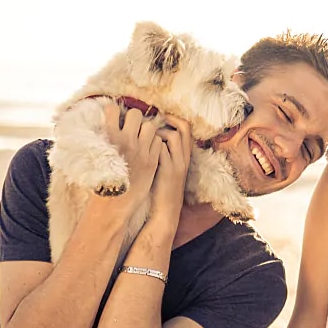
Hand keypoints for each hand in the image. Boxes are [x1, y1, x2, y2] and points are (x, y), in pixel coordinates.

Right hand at [102, 103, 161, 213]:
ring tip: (141, 140)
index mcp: (108, 137)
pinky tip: (148, 152)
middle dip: (134, 120)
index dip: (114, 112)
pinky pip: (158, 141)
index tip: (115, 118)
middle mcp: (125, 140)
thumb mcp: (94, 156)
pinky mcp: (152, 160)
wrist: (113, 204)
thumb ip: (102, 139)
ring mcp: (141, 150)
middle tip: (132, 129)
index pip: (112, 109)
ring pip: (150, 126)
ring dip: (146, 131)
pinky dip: (154, 144)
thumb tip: (105, 126)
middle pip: (135, 114)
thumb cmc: (99, 181)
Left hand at [149, 115, 192, 230]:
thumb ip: (164, 154)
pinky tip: (141, 146)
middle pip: (184, 128)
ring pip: (173, 136)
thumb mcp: (167, 169)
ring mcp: (177, 163)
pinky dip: (152, 143)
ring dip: (158, 131)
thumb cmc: (162, 190)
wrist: (166, 211)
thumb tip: (151, 138)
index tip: (161, 116)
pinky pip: (162, 148)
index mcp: (185, 156)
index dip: (175, 119)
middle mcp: (184, 157)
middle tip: (156, 116)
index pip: (186, 129)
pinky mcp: (167, 170)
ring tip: (146, 134)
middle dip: (170, 118)